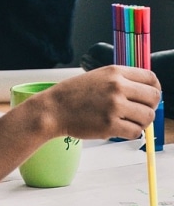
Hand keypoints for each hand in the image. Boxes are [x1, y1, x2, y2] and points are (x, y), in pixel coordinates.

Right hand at [32, 65, 159, 141]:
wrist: (52, 110)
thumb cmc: (72, 95)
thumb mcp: (96, 77)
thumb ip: (120, 80)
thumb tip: (145, 93)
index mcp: (114, 72)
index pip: (151, 78)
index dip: (154, 89)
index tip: (148, 97)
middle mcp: (116, 87)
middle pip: (153, 98)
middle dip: (149, 107)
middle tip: (137, 112)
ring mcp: (114, 106)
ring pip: (147, 117)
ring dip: (141, 122)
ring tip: (126, 121)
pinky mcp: (110, 125)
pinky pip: (135, 132)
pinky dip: (131, 133)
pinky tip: (119, 129)